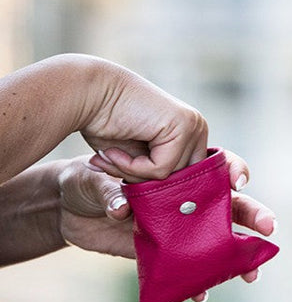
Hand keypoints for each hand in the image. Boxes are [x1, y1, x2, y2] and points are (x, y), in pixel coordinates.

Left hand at [57, 152, 275, 295]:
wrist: (66, 209)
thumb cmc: (84, 180)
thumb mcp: (91, 178)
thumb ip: (109, 190)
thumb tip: (122, 207)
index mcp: (175, 173)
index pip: (214, 169)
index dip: (233, 172)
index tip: (239, 181)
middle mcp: (185, 201)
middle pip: (229, 207)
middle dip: (253, 217)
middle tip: (268, 229)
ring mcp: (179, 230)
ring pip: (218, 243)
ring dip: (238, 259)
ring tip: (251, 273)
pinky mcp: (165, 254)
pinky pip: (189, 271)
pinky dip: (198, 284)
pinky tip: (202, 293)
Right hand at [78, 60, 209, 181]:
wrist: (84, 94)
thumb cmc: (105, 126)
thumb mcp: (138, 158)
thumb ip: (158, 177)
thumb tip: (177, 207)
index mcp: (191, 135)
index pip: (187, 179)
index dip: (156, 185)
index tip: (123, 174)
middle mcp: (197, 129)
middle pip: (182, 181)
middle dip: (146, 182)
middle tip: (113, 165)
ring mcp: (193, 126)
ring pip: (171, 177)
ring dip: (134, 174)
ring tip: (111, 155)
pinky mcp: (182, 126)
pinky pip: (161, 170)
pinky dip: (133, 168)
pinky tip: (114, 151)